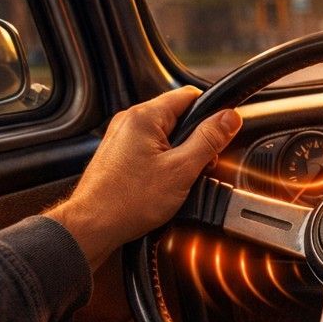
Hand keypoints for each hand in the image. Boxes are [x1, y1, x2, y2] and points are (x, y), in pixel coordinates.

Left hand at [45, 87, 241, 269]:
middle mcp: (130, 121)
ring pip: (166, 135)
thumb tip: (229, 118)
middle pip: (179, 117)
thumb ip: (208, 140)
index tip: (222, 133)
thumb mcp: (182, 170)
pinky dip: (165, 163)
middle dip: (197, 140)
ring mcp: (122, 138)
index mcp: (144, 117)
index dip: (212, 114)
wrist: (93, 225)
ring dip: (181, 154)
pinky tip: (165, 183)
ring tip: (180, 179)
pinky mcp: (120, 154)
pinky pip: (152, 149)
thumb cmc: (127, 201)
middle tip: (199, 166)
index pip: (189, 96)